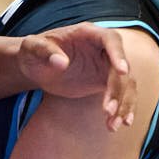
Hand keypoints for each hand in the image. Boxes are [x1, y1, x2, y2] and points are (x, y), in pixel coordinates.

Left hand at [18, 23, 134, 129]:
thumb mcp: (32, 48)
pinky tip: (120, 124)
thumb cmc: (33, 51)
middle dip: (117, 90)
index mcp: (88, 33)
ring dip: (123, 105)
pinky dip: (123, 109)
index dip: (118, 55)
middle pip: (121, 67)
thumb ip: (45, 52)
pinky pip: (121, 94)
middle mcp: (102, 48)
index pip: (111, 40)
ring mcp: (106, 65)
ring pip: (125, 84)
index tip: (122, 71)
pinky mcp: (104, 82)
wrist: (35, 66)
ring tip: (112, 125)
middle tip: (107, 111)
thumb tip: (61, 62)